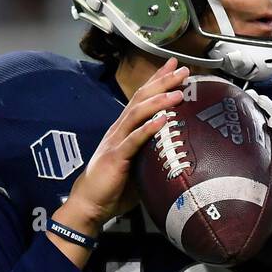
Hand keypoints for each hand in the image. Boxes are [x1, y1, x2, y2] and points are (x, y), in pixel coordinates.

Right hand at [61, 58, 189, 231]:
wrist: (89, 204)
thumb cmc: (114, 188)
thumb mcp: (138, 166)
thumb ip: (153, 154)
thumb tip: (177, 153)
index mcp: (124, 129)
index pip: (142, 98)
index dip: (156, 80)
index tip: (174, 67)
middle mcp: (119, 129)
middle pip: (141, 98)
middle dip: (162, 81)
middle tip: (182, 69)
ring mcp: (116, 141)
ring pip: (138, 113)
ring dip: (159, 100)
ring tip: (178, 91)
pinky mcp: (116, 157)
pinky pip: (134, 140)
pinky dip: (149, 128)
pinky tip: (163, 120)